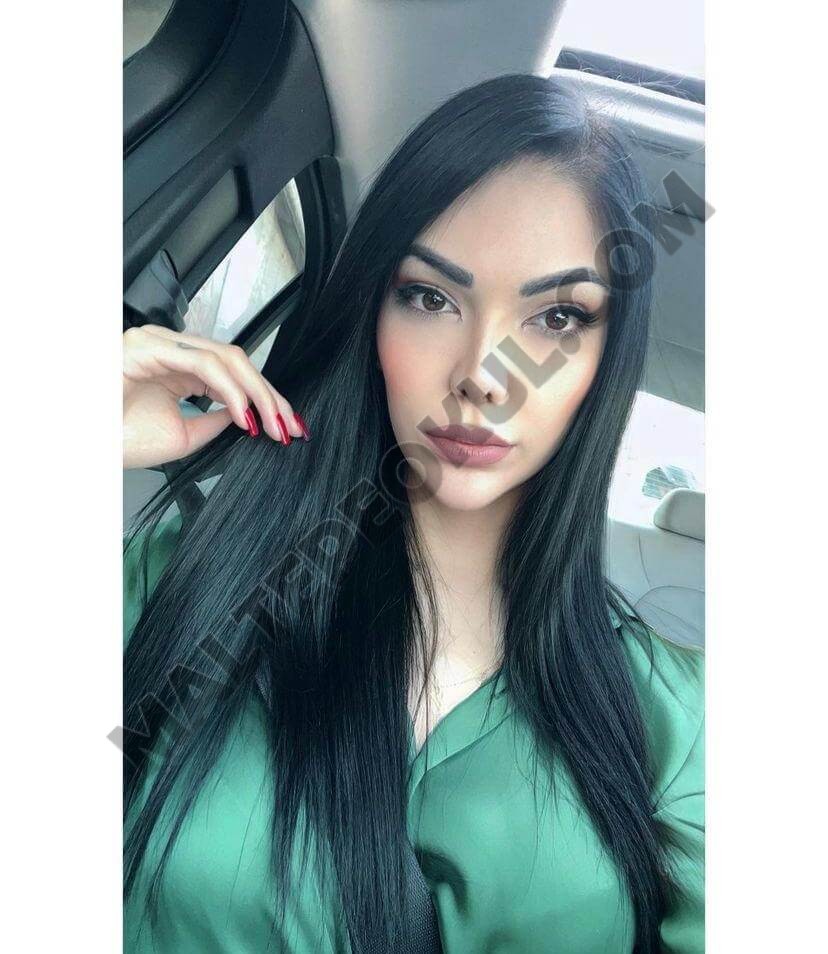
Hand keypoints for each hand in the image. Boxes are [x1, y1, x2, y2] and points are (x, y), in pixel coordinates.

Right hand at [123, 323, 308, 469]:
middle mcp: (170, 348)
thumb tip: (247, 414)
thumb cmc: (118, 438)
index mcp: (177, 364)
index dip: (266, 398)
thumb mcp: (184, 434)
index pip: (234, 372)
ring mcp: (159, 343)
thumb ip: (216, 420)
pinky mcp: (150, 346)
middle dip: (269, 396)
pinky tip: (245, 415)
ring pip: (226, 359)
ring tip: (271, 424)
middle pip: (236, 361)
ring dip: (256, 394)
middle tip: (290, 426)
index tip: (289, 426)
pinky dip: (231, 391)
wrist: (83, 444)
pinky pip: (204, 364)